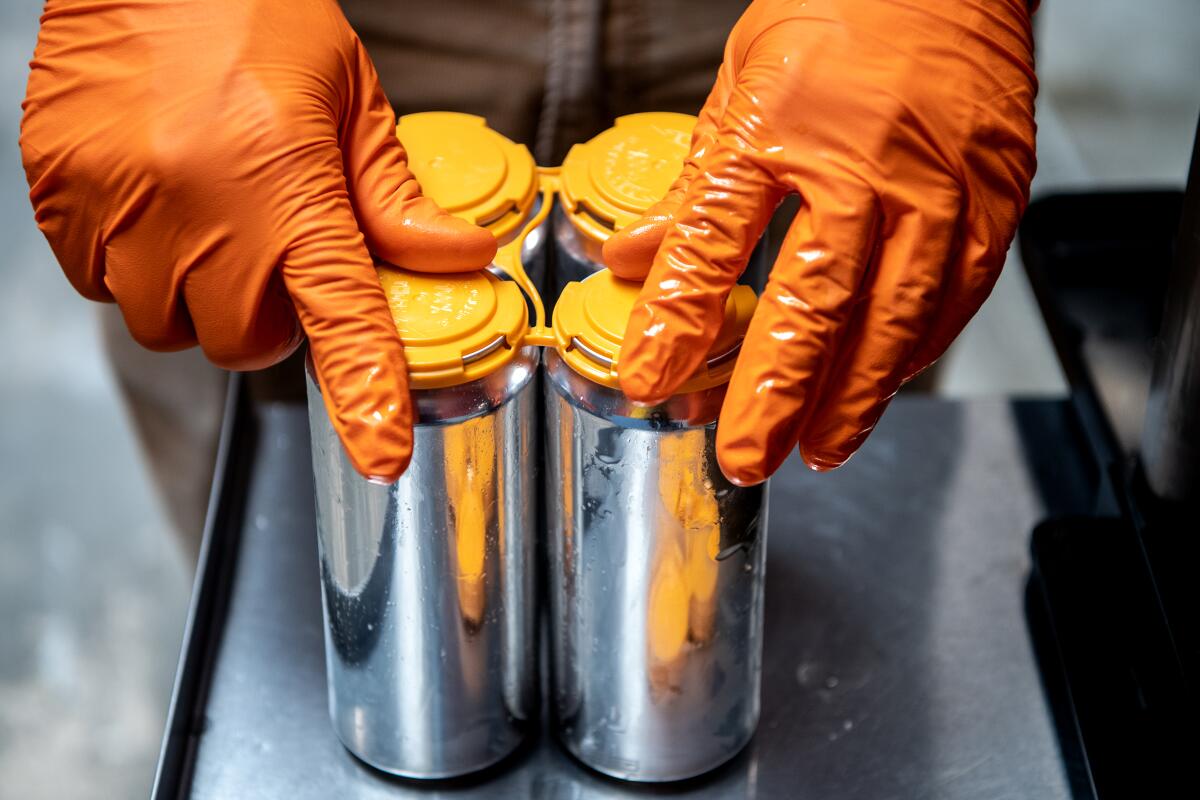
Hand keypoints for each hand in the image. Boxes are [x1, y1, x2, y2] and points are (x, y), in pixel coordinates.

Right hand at [20, 0, 496, 481]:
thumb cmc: (251, 15)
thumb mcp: (349, 98)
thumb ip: (393, 195)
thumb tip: (456, 256)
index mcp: (287, 183)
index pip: (338, 316)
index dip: (364, 395)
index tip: (380, 455)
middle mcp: (199, 206)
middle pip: (238, 343)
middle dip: (265, 318)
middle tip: (274, 254)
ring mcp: (119, 204)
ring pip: (163, 325)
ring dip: (195, 297)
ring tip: (208, 220)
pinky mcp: (58, 194)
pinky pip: (98, 282)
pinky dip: (132, 265)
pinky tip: (154, 202)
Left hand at [603, 0, 1035, 484]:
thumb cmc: (840, 16)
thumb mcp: (739, 85)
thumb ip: (695, 186)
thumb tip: (633, 258)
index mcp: (777, 126)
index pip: (712, 242)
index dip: (676, 321)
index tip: (648, 379)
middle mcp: (860, 161)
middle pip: (811, 301)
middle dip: (773, 393)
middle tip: (744, 456)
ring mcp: (936, 184)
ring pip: (894, 317)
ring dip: (853, 396)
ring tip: (818, 448)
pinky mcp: (994, 196)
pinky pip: (957, 295)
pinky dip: (917, 352)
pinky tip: (885, 386)